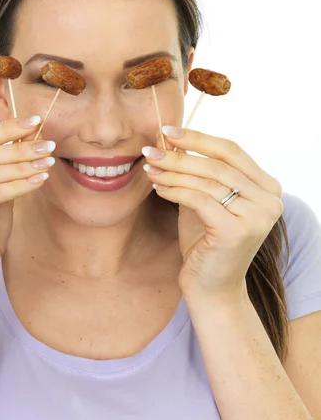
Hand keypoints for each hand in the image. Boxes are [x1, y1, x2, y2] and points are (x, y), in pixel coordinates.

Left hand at [142, 127, 283, 300]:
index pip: (231, 151)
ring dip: (172, 172)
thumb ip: (196, 172)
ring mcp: (257, 216)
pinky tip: (158, 189)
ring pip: (207, 181)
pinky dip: (175, 191)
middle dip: (179, 154)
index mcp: (268, 188)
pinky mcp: (237, 231)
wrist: (212, 288)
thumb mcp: (204, 199)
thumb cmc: (206, 242)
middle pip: (218, 164)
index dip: (198, 138)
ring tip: (149, 168)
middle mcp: (270, 200)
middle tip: (150, 149)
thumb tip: (171, 140)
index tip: (167, 131)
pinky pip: (199, 200)